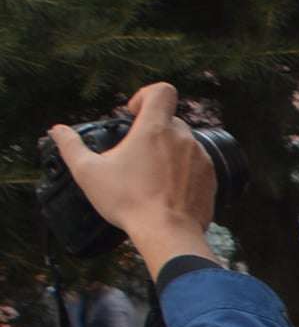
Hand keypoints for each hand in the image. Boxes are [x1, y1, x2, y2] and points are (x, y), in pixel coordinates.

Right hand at [46, 84, 218, 272]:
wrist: (168, 234)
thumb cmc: (128, 201)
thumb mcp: (88, 172)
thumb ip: (70, 146)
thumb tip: (57, 130)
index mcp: (155, 129)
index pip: (162, 91)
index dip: (146, 95)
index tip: (134, 114)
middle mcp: (183, 139)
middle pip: (171, 120)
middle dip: (153, 130)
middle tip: (136, 153)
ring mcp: (202, 159)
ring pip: (185, 144)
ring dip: (169, 152)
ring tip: (151, 174)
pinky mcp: (212, 179)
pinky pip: (197, 166)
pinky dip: (183, 171)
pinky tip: (167, 189)